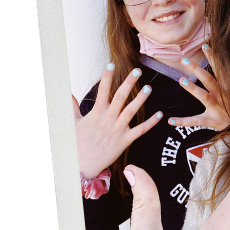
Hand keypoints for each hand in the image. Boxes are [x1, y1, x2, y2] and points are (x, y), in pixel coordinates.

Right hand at [73, 64, 160, 178]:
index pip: (102, 91)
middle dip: (128, 83)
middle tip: (138, 70)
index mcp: (96, 113)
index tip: (111, 63)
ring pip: (131, 111)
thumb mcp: (73, 123)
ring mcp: (116, 130)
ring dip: (140, 99)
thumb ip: (73, 108)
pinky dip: (151, 123)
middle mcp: (107, 119)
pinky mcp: (124, 141)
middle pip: (119, 97)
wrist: (81, 166)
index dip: (106, 77)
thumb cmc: (77, 144)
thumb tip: (69, 94)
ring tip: (149, 88)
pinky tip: (160, 115)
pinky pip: (140, 130)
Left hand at [169, 44, 229, 130]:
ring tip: (181, 80)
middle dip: (197, 69)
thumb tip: (224, 63)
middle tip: (184, 60)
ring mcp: (217, 108)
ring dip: (193, 88)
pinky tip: (170, 120)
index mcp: (228, 87)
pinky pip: (196, 121)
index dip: (213, 57)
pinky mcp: (212, 120)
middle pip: (209, 80)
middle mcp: (223, 95)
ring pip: (204, 97)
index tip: (205, 46)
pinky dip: (183, 121)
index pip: (220, 70)